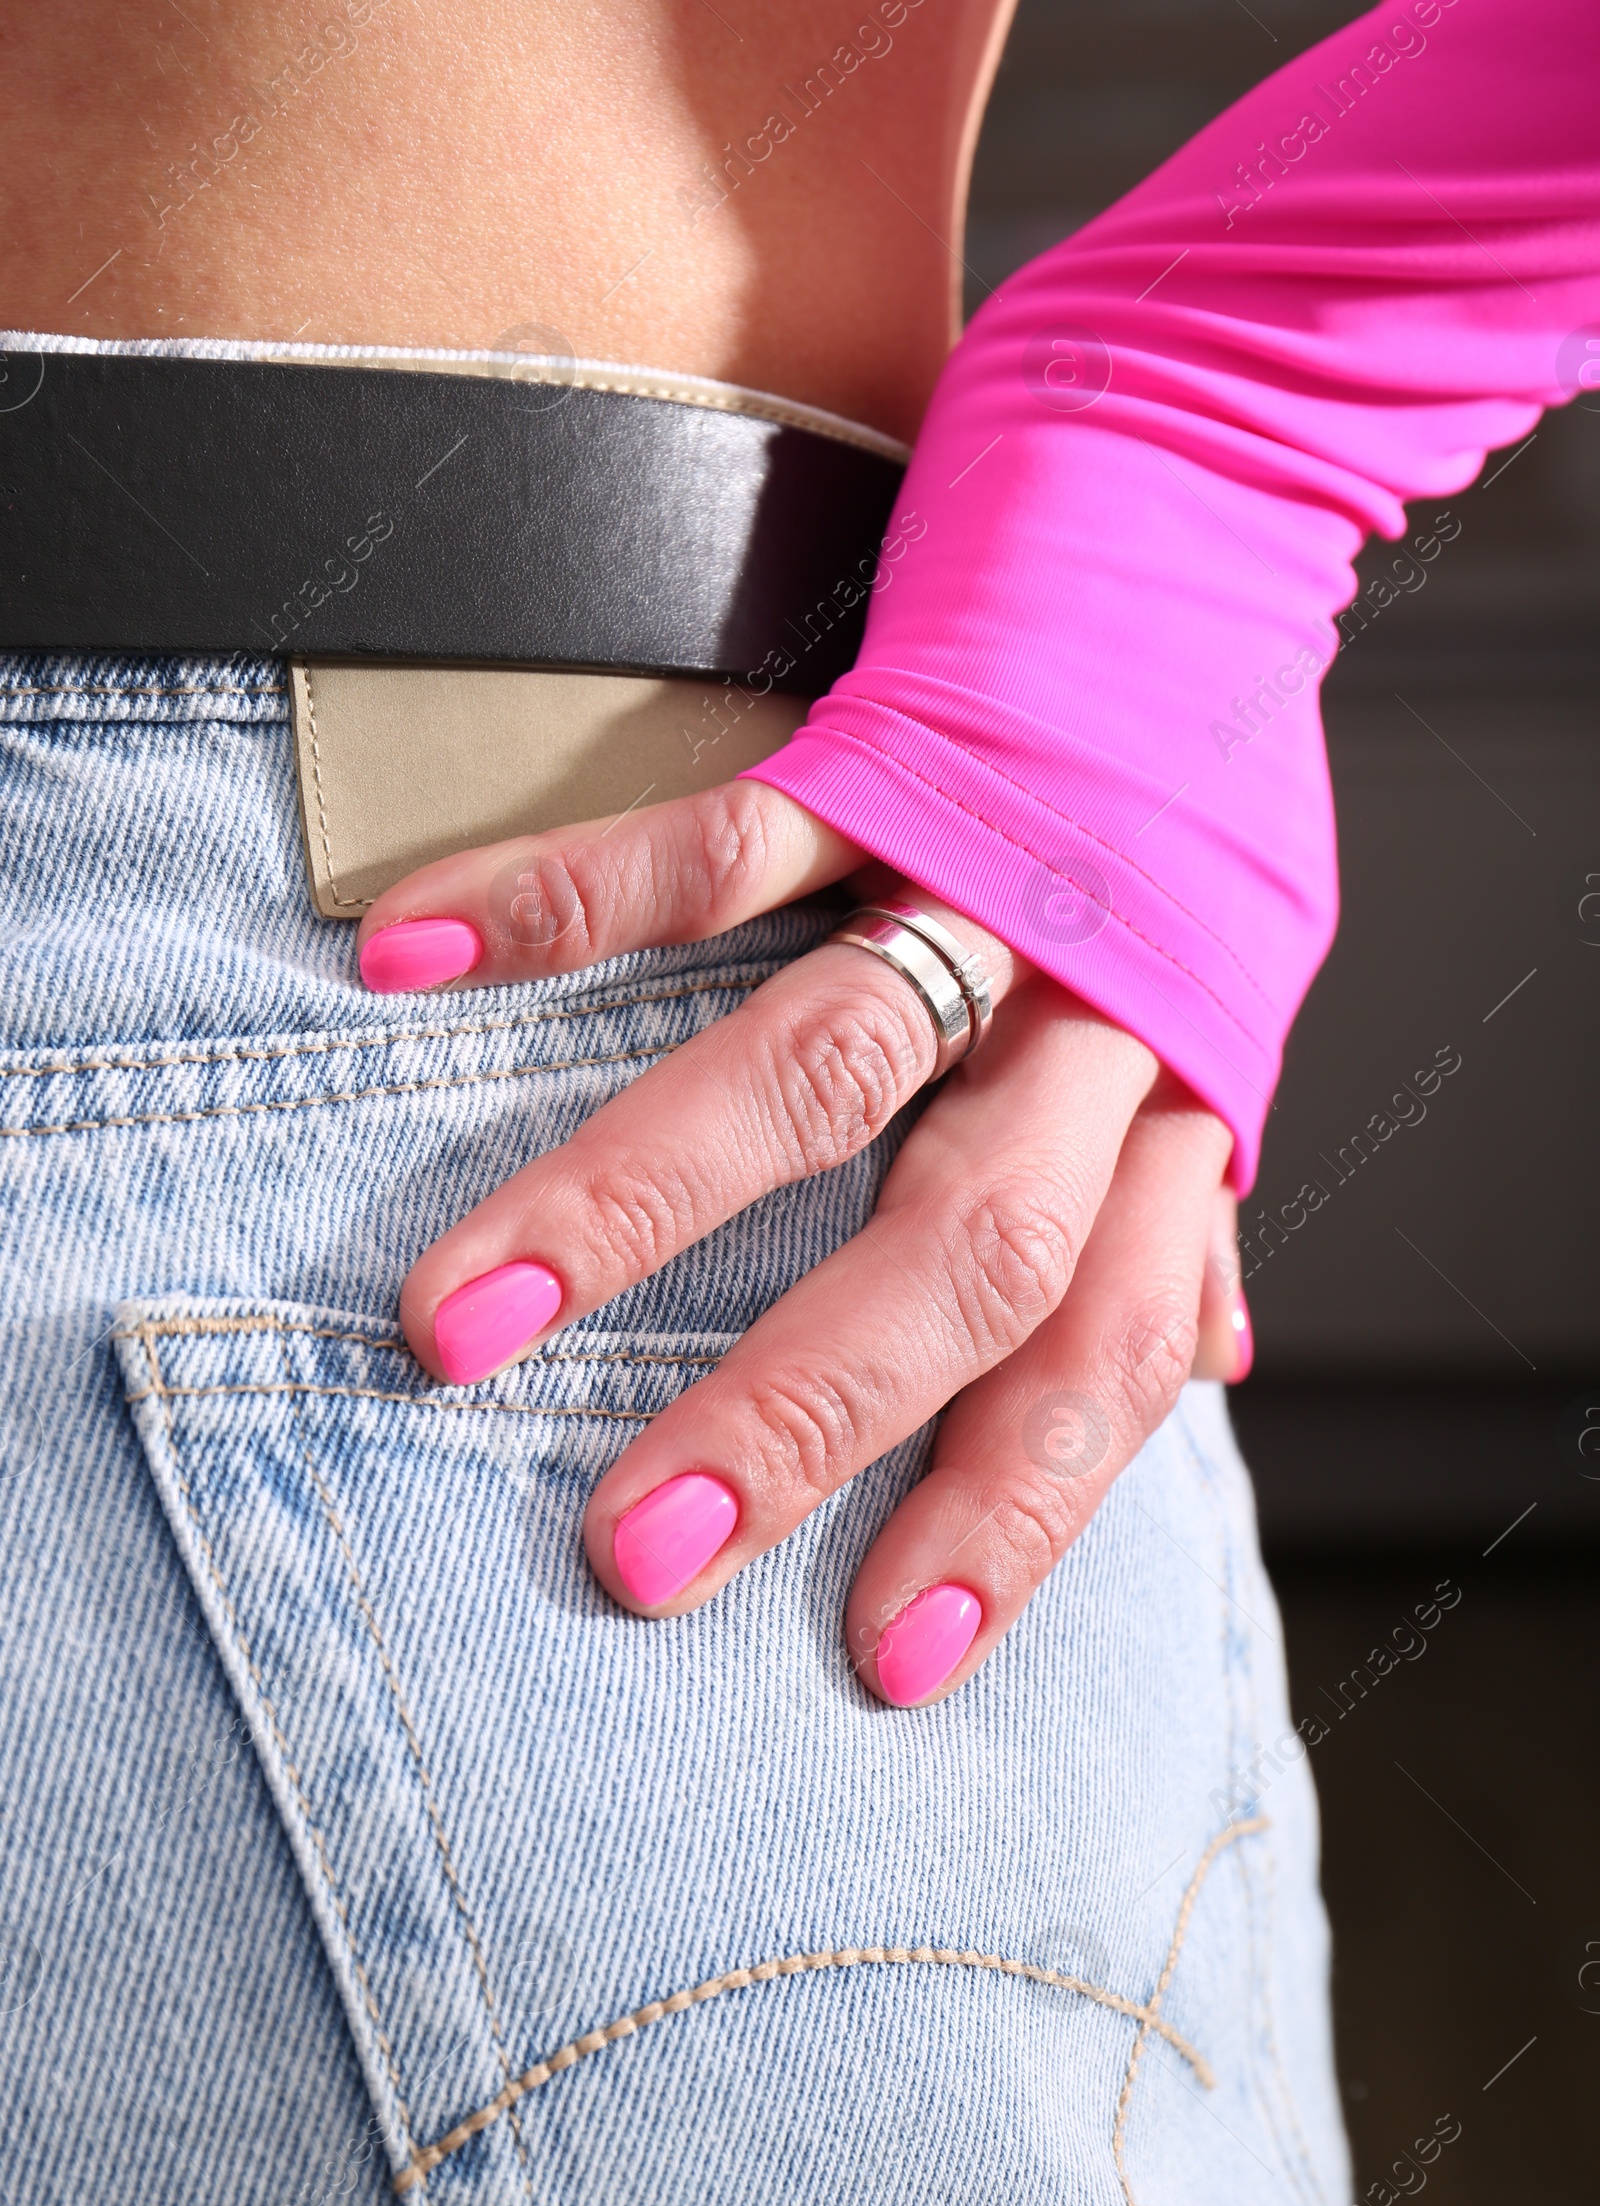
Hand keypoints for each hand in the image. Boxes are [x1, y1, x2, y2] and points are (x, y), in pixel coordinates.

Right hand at [357, 780, 1246, 1706]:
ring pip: (812, 1071)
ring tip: (457, 1322)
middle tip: (637, 1550)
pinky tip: (408, 968)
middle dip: (801, 1412)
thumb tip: (1210, 1373)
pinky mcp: (869, 751)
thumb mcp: (1228, 1031)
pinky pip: (712, 844)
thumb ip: (1196, 1207)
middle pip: (964, 1253)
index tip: (887, 1658)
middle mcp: (1089, 1022)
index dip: (1013, 1510)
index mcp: (1175, 1109)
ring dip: (625, 1206)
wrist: (1199, 546)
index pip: (1108, 1354)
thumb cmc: (1193, 834)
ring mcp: (973, 884)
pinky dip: (558, 908)